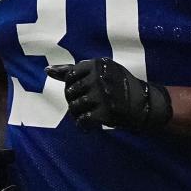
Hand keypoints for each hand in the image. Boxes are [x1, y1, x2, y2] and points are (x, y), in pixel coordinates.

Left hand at [45, 58, 172, 131]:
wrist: (143, 104)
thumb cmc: (118, 85)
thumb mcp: (100, 71)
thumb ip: (73, 70)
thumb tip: (46, 69)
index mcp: (98, 64)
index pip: (70, 75)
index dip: (72, 86)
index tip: (81, 91)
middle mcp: (99, 77)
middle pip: (70, 92)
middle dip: (74, 101)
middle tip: (85, 106)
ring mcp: (102, 95)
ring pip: (74, 107)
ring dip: (78, 114)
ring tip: (86, 115)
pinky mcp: (106, 112)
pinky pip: (83, 120)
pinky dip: (83, 125)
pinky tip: (89, 125)